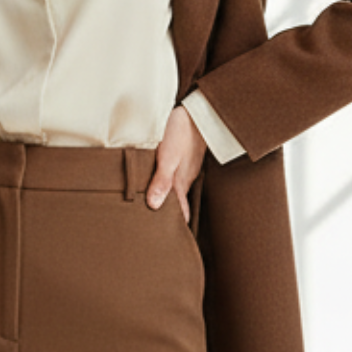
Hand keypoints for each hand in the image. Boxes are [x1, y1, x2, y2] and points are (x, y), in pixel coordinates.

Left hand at [146, 104, 206, 222]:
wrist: (198, 111)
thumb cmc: (182, 132)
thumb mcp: (168, 156)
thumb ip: (161, 180)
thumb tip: (154, 205)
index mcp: (181, 182)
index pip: (179, 212)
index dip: (174, 226)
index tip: (168, 240)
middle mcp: (185, 178)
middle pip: (177, 203)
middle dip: (170, 217)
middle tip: (157, 230)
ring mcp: (186, 169)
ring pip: (176, 190)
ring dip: (167, 201)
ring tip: (155, 212)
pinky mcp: (184, 159)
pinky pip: (175, 178)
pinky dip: (168, 186)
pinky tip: (160, 185)